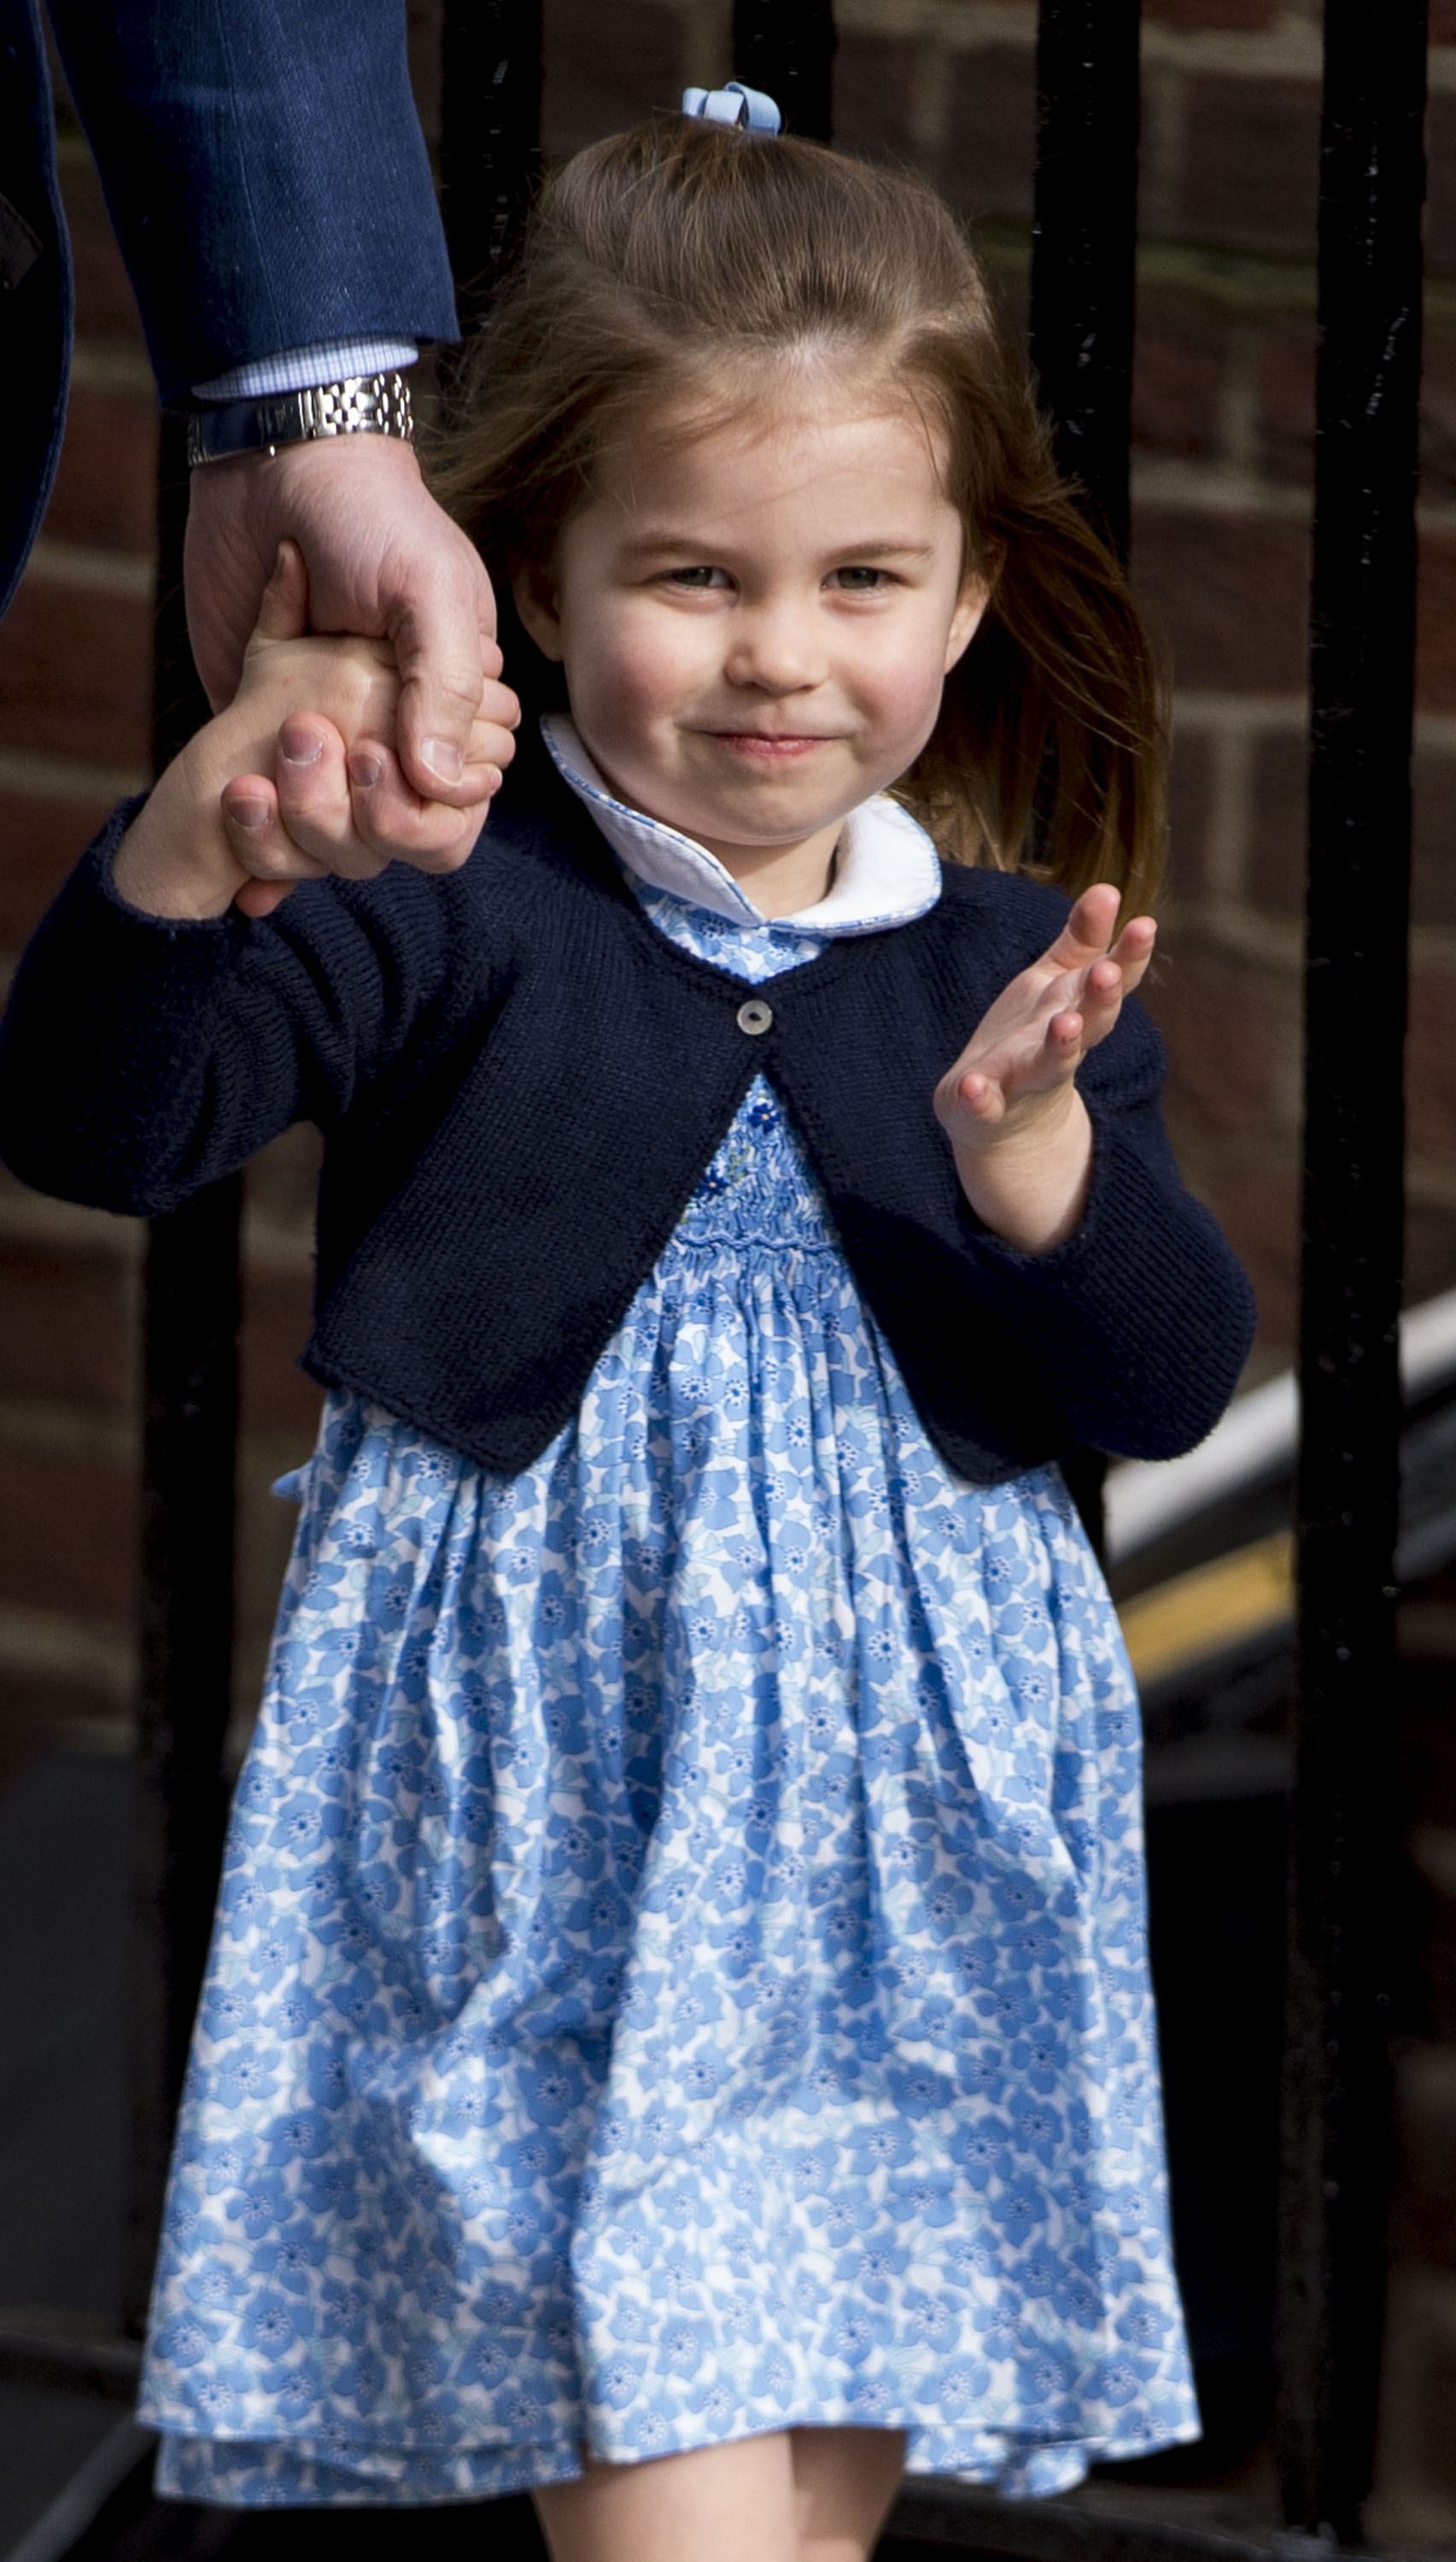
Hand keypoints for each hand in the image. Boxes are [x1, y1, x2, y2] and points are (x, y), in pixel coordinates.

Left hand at [114, 547, 503, 921]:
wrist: (270, 469)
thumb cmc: (370, 517)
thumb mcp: (427, 589)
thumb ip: (446, 686)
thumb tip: (441, 783)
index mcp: (450, 699)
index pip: (460, 796)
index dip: (428, 810)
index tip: (379, 764)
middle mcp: (393, 727)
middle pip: (397, 828)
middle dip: (360, 822)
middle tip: (322, 758)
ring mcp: (329, 734)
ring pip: (333, 831)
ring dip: (302, 832)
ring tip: (262, 790)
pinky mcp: (263, 729)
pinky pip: (272, 809)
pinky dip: (260, 842)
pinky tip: (249, 879)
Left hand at [934, 884, 1155, 1251]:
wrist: (1002, 1121)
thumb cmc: (1033, 1037)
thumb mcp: (1055, 984)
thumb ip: (1081, 940)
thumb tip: (1109, 888)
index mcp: (1076, 1011)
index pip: (1112, 981)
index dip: (1130, 956)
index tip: (1145, 924)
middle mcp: (1059, 1047)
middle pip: (1090, 1024)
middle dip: (1100, 999)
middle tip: (1108, 973)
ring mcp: (1023, 1081)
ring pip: (1050, 1065)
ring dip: (1060, 1046)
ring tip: (1065, 1025)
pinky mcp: (984, 1109)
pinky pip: (984, 1105)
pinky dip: (981, 1098)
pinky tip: (973, 1086)